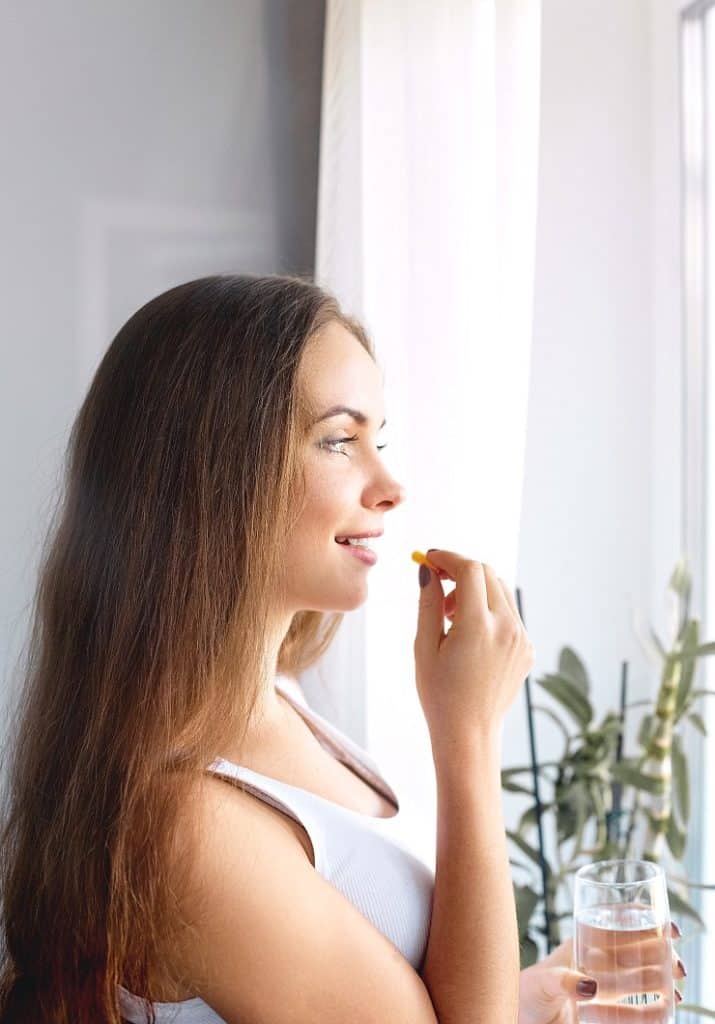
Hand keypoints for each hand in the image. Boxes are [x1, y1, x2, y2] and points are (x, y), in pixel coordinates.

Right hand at [414, 549, 533, 752]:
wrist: (469, 733)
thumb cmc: (439, 694)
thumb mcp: (424, 647)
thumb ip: (428, 603)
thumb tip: (427, 570)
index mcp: (478, 627)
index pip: (470, 569)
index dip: (448, 557)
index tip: (430, 558)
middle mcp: (507, 628)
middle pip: (487, 574)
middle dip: (460, 570)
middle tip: (436, 583)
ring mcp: (521, 638)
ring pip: (500, 591)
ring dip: (474, 589)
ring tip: (449, 616)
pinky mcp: (527, 648)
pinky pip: (509, 613)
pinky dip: (488, 609)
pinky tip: (468, 634)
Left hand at [518, 927, 685, 1023]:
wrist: (526, 1016)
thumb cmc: (530, 992)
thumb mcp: (542, 982)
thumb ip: (561, 981)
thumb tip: (590, 986)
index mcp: (583, 941)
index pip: (618, 921)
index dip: (645, 919)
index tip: (669, 929)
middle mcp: (599, 958)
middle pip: (639, 946)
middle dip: (662, 952)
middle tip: (677, 967)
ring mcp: (607, 981)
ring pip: (644, 972)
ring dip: (664, 977)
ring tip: (676, 990)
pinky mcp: (610, 1006)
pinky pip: (639, 1003)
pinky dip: (656, 1003)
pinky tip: (669, 1006)